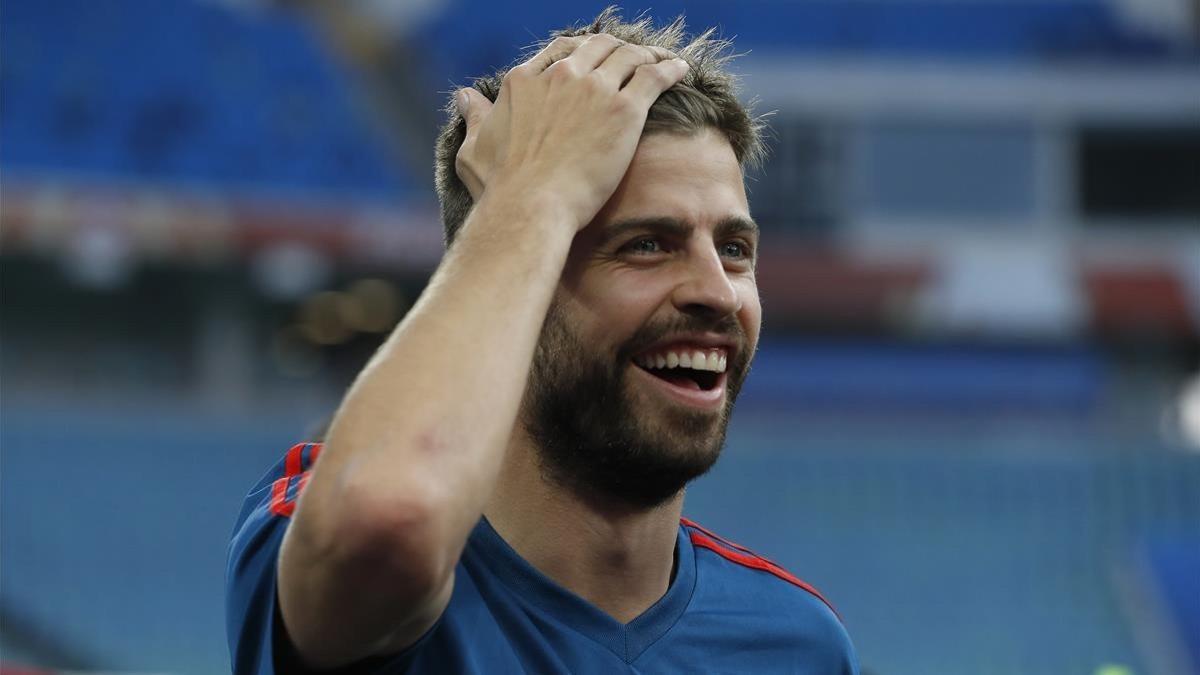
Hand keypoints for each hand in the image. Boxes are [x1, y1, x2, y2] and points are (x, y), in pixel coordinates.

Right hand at [454, 34, 686, 229]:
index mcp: (525, 81)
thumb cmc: (503, 188)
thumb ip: (475, 118)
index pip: (561, 50)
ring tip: (662, 62)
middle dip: (617, 49)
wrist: (533, 205)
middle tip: (633, 59)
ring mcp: (594, 88)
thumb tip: (465, 97)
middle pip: (598, 46)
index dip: (583, 52)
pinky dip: (670, 68)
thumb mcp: (476, 149)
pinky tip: (681, 71)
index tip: (595, 60)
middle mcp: (561, 75)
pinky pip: (654, 76)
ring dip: (648, 55)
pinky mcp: (625, 108)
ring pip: (629, 56)